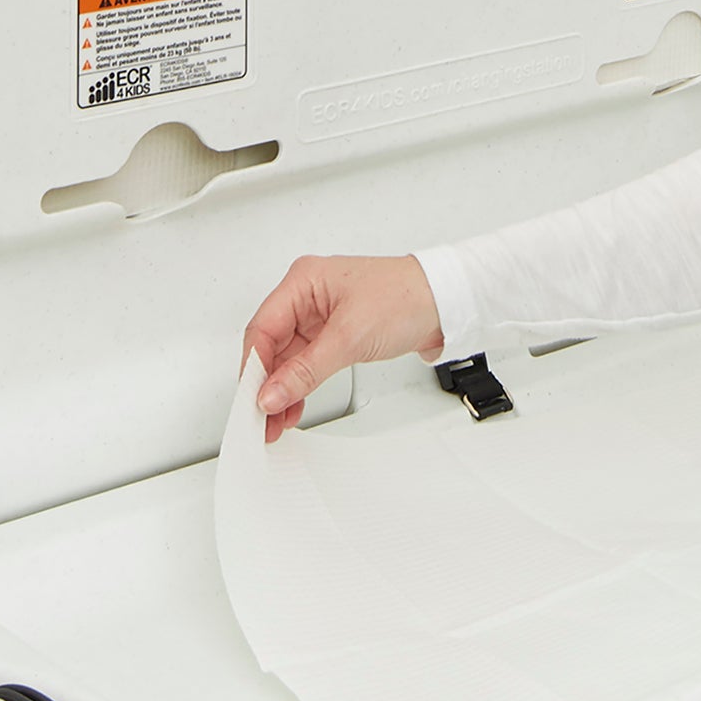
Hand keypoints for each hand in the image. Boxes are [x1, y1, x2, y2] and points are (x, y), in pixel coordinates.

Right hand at [242, 255, 443, 441]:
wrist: (449, 303)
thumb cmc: (408, 298)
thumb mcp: (350, 337)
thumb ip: (307, 370)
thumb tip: (272, 393)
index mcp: (303, 281)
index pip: (263, 328)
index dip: (254, 367)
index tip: (252, 399)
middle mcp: (309, 296)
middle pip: (272, 344)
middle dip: (265, 383)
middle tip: (260, 416)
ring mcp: (323, 316)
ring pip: (289, 357)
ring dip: (283, 388)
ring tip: (276, 419)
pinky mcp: (339, 333)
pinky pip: (309, 361)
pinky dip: (302, 383)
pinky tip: (294, 405)